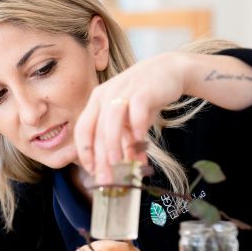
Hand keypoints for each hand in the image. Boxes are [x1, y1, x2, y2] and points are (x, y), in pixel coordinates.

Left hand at [74, 52, 186, 184]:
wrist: (168, 71)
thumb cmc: (145, 98)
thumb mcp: (130, 120)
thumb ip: (127, 141)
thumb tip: (129, 167)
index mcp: (97, 102)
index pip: (83, 129)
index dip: (85, 152)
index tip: (91, 171)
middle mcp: (106, 95)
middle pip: (97, 130)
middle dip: (100, 157)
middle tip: (106, 179)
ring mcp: (123, 91)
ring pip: (112, 120)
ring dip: (113, 143)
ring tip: (117, 162)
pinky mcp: (142, 90)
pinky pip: (136, 110)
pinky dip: (136, 126)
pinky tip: (140, 139)